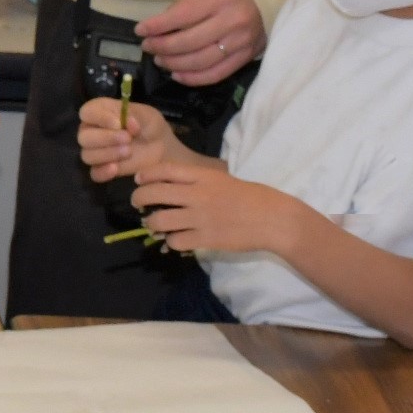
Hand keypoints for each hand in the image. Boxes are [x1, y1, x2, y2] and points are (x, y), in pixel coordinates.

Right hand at [77, 96, 180, 181]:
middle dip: (106, 138)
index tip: (119, 123)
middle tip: (127, 139)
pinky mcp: (102, 169)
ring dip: (108, 154)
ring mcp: (95, 151)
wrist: (161, 148)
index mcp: (99, 112)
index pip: (87, 112)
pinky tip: (116, 168)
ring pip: (88, 155)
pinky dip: (103, 171)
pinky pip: (94, 173)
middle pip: (83, 137)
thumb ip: (135, 115)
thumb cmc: (150, 126)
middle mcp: (92, 131)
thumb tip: (126, 122)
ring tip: (129, 151)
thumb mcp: (147, 115)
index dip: (99, 118)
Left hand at [128, 156, 296, 255]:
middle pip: (154, 194)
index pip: (164, 170)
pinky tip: (176, 239)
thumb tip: (173, 187)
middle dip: (139, 199)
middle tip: (139, 205)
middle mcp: (198, 195)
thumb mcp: (223, 179)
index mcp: (203, 176)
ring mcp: (200, 218)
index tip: (139, 180)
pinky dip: (170, 242)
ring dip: (151, 224)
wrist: (273, 219)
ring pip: (159, 220)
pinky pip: (175, 241)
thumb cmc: (251, 197)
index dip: (146, 175)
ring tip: (154, 225)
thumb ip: (198, 181)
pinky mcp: (205, 239)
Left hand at [137, 0, 265, 85]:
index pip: (182, 16)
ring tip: (160, 60)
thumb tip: (154, 31)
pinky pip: (214, 74)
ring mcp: (242, 42)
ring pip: (200, 61)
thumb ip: (180, 9)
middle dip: (163, 47)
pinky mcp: (245, 58)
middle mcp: (234, 20)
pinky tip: (176, 74)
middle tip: (148, 48)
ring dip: (174, 64)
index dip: (157, 26)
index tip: (140, 31)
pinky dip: (192, 78)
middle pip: (190, 42)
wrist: (259, 3)